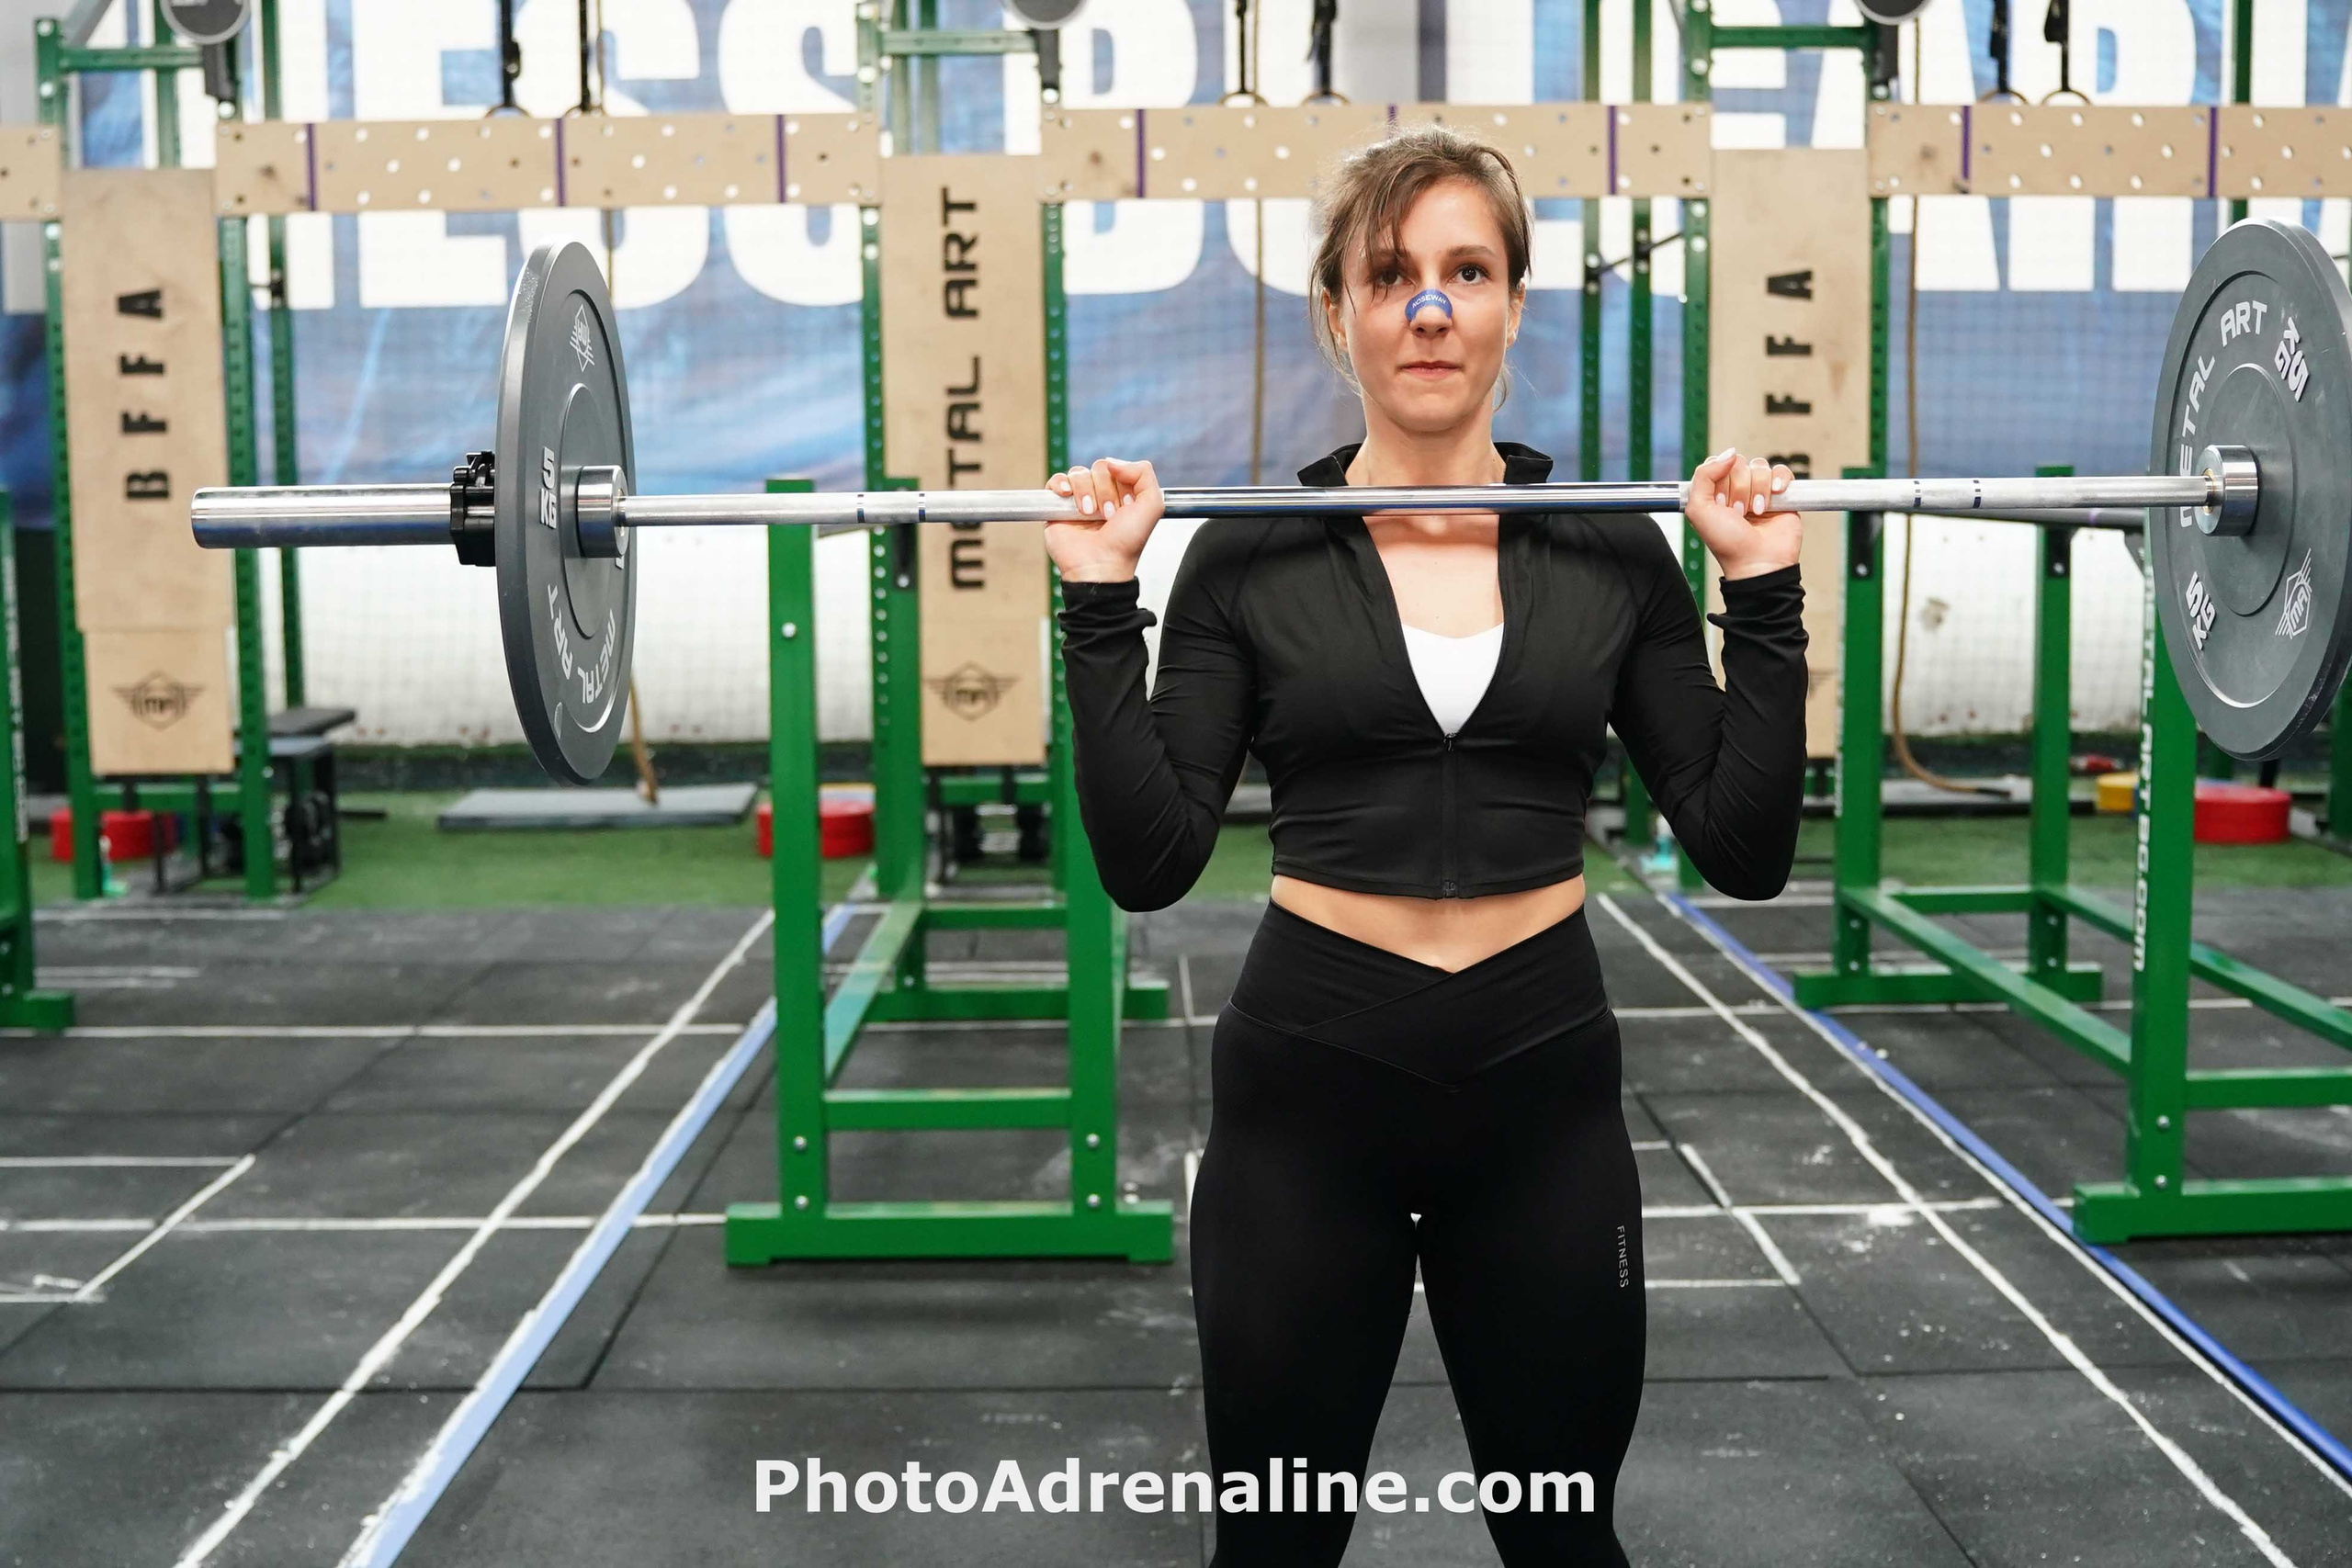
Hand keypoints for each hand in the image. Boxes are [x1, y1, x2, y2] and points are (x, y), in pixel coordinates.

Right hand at [1044, 458, 1164, 582]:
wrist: (1101, 565)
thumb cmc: (1126, 542)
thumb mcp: (1152, 505)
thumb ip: (1144, 473)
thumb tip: (1112, 462)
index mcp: (1123, 494)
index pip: (1118, 467)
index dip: (1122, 482)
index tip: (1126, 506)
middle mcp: (1101, 495)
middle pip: (1099, 468)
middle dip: (1105, 490)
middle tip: (1108, 515)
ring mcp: (1079, 500)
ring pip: (1079, 473)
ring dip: (1086, 492)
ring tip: (1089, 514)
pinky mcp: (1057, 507)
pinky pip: (1056, 480)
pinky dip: (1061, 484)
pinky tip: (1067, 496)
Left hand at [1685, 449, 1802, 579]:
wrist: (1757, 561)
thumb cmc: (1727, 542)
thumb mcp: (1698, 509)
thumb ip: (1703, 476)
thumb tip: (1729, 453)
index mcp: (1715, 492)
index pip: (1718, 463)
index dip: (1719, 479)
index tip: (1720, 503)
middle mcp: (1737, 490)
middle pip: (1739, 464)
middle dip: (1738, 489)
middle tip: (1738, 512)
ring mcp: (1760, 491)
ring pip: (1759, 467)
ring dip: (1756, 490)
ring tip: (1755, 512)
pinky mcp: (1782, 495)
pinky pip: (1781, 471)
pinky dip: (1779, 480)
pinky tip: (1775, 495)